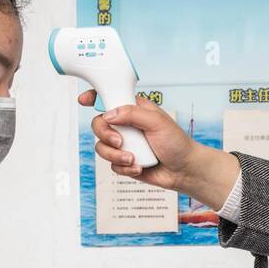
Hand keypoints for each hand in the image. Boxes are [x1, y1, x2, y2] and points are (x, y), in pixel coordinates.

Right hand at [77, 90, 239, 205]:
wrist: (184, 170)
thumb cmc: (176, 143)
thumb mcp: (157, 122)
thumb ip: (132, 114)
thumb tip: (109, 114)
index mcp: (133, 109)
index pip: (109, 98)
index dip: (94, 97)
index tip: (84, 100)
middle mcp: (126, 125)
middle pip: (99, 124)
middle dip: (105, 135)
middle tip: (119, 141)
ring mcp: (124, 144)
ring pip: (102, 147)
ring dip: (116, 155)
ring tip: (133, 159)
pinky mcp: (124, 161)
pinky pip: (112, 164)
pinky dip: (124, 168)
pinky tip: (139, 167)